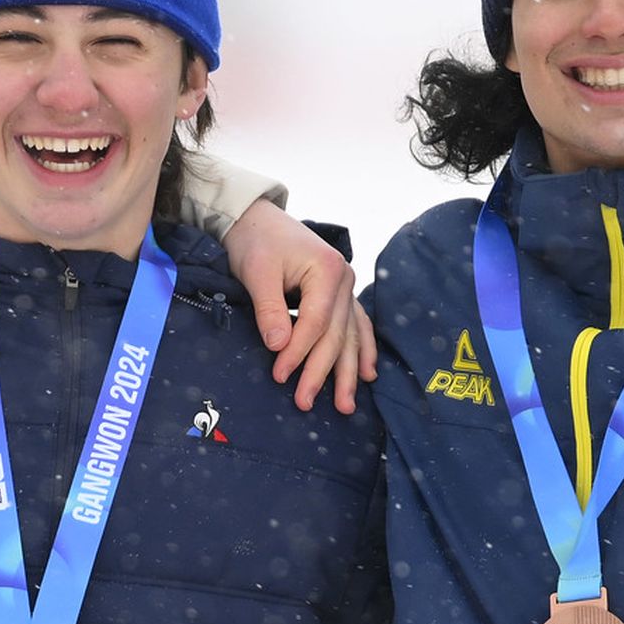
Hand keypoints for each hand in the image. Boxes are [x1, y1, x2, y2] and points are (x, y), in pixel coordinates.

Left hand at [222, 199, 377, 413]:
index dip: (298, 352)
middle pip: (335, 334)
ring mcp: (345, 287)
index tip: (280, 375)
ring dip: (348, 372)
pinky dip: (362, 349)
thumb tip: (277, 346)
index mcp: (327, 270)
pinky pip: (356, 325)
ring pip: (350, 335)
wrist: (257, 219)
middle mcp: (344, 280)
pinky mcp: (339, 294)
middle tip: (305, 402)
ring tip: (345, 405)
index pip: (315, 322)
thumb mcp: (257, 272)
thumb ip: (269, 309)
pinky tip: (368, 374)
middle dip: (321, 371)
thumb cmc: (256, 241)